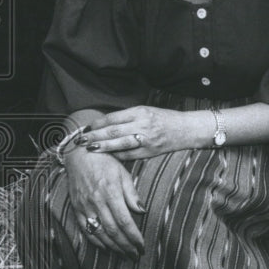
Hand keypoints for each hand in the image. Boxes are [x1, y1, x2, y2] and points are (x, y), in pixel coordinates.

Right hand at [63, 147, 144, 257]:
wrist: (79, 154)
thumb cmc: (105, 162)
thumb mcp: (123, 173)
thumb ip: (132, 193)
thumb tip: (142, 211)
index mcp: (111, 192)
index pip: (125, 221)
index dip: (134, 236)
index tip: (142, 246)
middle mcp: (97, 202)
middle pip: (113, 231)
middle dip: (126, 246)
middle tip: (135, 256)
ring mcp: (84, 206)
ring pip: (100, 233)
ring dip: (113, 247)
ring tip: (124, 254)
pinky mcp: (76, 208)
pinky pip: (86, 229)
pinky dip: (96, 241)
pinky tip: (107, 247)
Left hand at [79, 106, 193, 160]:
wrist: (187, 129)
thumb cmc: (165, 119)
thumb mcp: (147, 111)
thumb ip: (128, 117)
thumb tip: (105, 123)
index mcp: (140, 112)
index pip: (113, 118)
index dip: (97, 123)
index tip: (86, 128)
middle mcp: (142, 125)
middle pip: (113, 131)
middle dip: (95, 136)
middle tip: (81, 140)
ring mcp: (147, 139)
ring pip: (120, 143)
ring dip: (103, 146)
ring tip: (90, 149)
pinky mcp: (150, 152)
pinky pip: (130, 155)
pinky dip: (117, 156)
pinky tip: (107, 157)